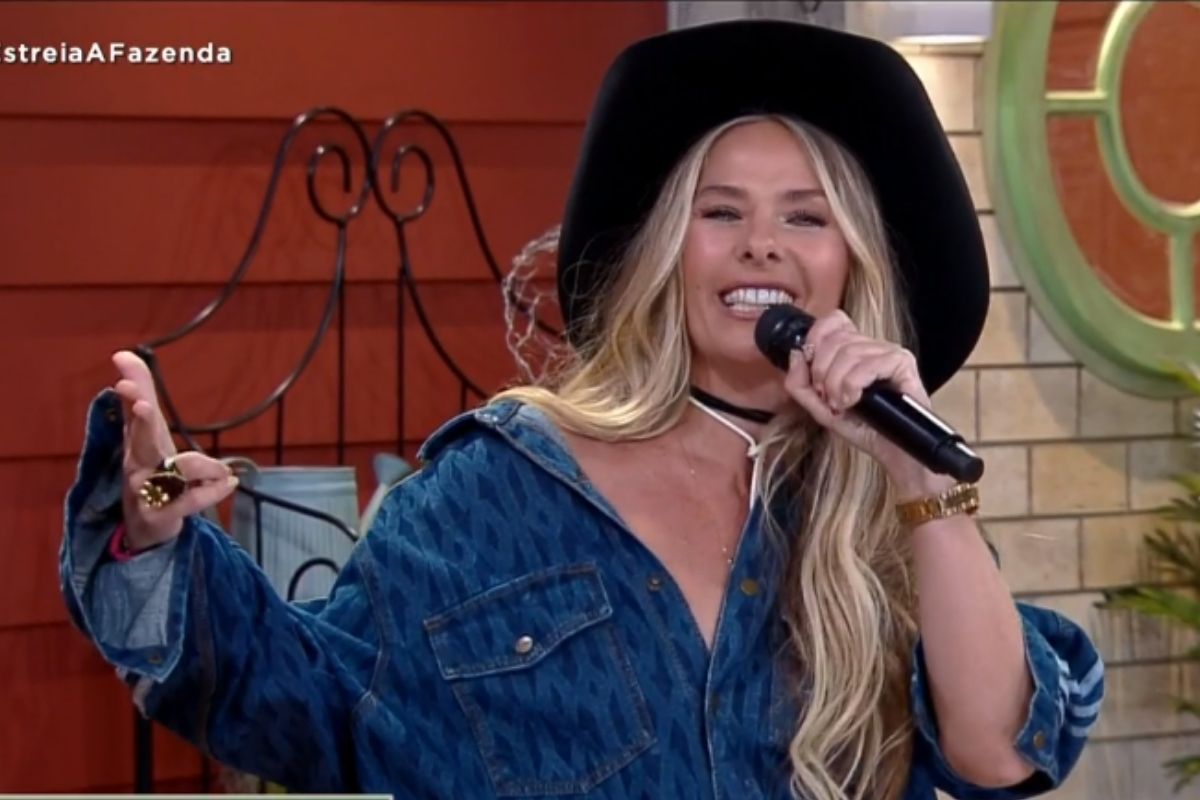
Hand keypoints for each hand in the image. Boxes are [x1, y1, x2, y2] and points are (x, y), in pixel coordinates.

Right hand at [111, 351, 237, 549]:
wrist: (147, 526)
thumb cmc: (151, 468)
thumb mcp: (148, 432)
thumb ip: (142, 394)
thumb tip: (123, 353)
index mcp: (135, 442)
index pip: (131, 416)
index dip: (130, 400)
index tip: (123, 384)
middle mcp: (135, 465)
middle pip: (138, 442)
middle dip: (141, 423)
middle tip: (144, 406)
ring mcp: (145, 492)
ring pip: (173, 471)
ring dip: (204, 466)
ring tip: (223, 470)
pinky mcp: (161, 515)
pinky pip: (191, 501)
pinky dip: (214, 490)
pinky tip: (230, 483)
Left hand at [781, 311, 949, 494]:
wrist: (892, 451)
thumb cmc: (863, 428)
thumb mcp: (820, 408)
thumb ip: (800, 384)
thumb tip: (795, 354)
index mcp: (854, 349)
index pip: (833, 321)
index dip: (816, 339)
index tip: (812, 369)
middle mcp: (872, 346)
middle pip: (834, 340)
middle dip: (821, 373)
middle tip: (829, 398)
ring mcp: (889, 352)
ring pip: (848, 353)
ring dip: (836, 384)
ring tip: (843, 404)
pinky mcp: (903, 363)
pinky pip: (868, 364)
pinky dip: (853, 385)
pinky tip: (855, 401)